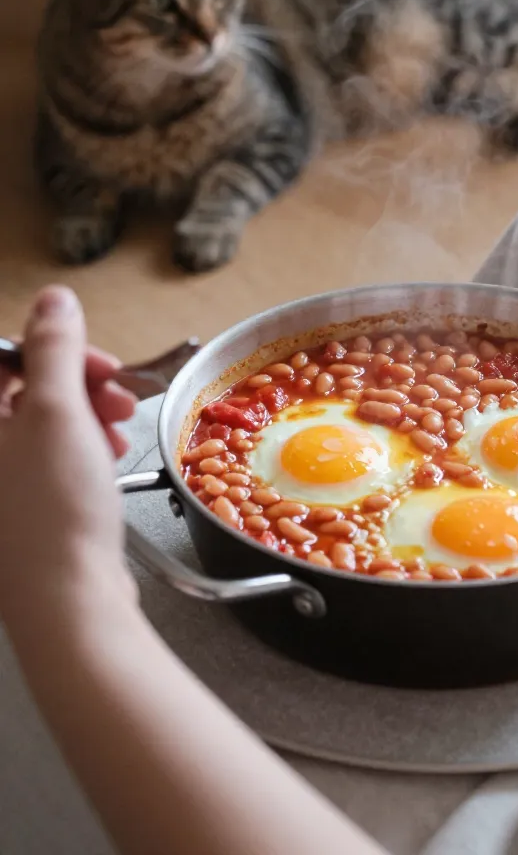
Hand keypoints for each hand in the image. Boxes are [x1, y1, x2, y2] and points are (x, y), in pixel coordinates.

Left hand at [0, 286, 138, 636]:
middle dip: (76, 383)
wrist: (67, 603)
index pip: (1, 359)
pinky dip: (79, 448)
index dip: (53, 350)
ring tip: (120, 430)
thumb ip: (55, 347)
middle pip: (20, 388)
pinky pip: (44, 457)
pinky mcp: (16, 512)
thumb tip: (53, 299)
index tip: (96, 364)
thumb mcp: (59, 412)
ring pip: (36, 422)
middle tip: (117, 397)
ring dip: (85, 414)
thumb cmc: (54, 511)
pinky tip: (108, 459)